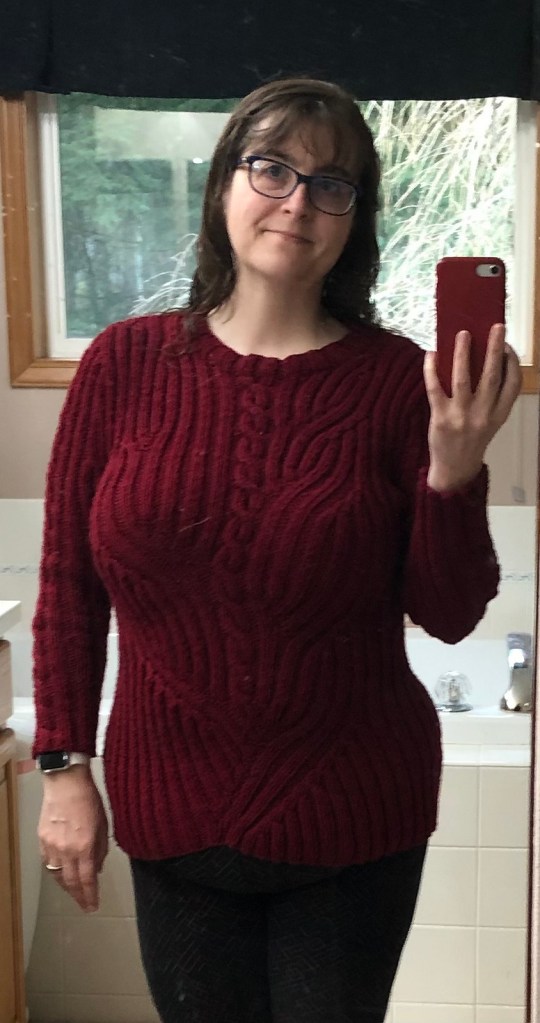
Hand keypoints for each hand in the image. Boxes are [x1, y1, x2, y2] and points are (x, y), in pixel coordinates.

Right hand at [38, 765, 108, 911]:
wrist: (66, 782)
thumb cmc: (89, 798)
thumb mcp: (104, 824)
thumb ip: (101, 849)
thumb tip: (97, 868)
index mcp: (85, 846)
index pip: (88, 880)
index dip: (90, 896)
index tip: (93, 906)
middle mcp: (67, 850)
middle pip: (71, 882)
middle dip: (79, 896)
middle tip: (85, 905)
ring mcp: (52, 846)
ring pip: (58, 875)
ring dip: (66, 887)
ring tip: (74, 892)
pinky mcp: (42, 840)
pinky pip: (48, 863)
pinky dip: (55, 872)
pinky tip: (61, 875)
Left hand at [423, 323, 521, 491]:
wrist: (454, 470)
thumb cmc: (472, 440)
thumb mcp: (491, 422)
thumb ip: (492, 398)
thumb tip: (485, 361)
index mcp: (499, 415)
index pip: (513, 384)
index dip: (513, 362)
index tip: (509, 346)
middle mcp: (483, 415)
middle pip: (492, 375)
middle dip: (495, 348)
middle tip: (496, 327)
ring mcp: (461, 416)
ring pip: (463, 378)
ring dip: (463, 353)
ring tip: (463, 333)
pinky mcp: (440, 418)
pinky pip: (435, 388)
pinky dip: (432, 369)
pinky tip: (432, 353)